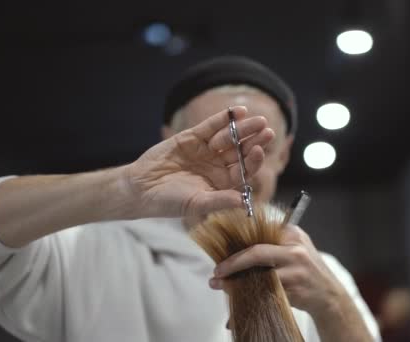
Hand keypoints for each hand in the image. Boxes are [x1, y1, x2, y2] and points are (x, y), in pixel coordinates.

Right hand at [124, 106, 274, 217]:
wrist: (141, 189)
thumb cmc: (169, 202)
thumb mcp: (197, 204)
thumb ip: (220, 201)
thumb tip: (244, 202)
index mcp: (223, 183)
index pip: (244, 170)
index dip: (254, 161)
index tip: (260, 151)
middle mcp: (218, 166)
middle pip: (241, 151)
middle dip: (255, 141)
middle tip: (268, 132)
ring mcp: (206, 150)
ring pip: (230, 137)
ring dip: (244, 128)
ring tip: (257, 120)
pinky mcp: (193, 137)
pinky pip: (211, 126)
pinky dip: (224, 118)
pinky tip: (239, 111)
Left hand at [209, 224, 346, 318]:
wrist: (329, 295)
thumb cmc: (305, 270)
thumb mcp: (294, 248)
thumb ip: (271, 243)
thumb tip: (234, 249)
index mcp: (292, 233)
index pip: (258, 233)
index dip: (238, 244)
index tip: (221, 252)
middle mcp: (295, 249)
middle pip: (256, 253)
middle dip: (233, 263)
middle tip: (217, 272)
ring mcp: (296, 270)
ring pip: (258, 276)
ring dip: (236, 283)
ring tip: (220, 286)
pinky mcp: (295, 289)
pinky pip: (265, 293)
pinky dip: (249, 298)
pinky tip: (236, 303)